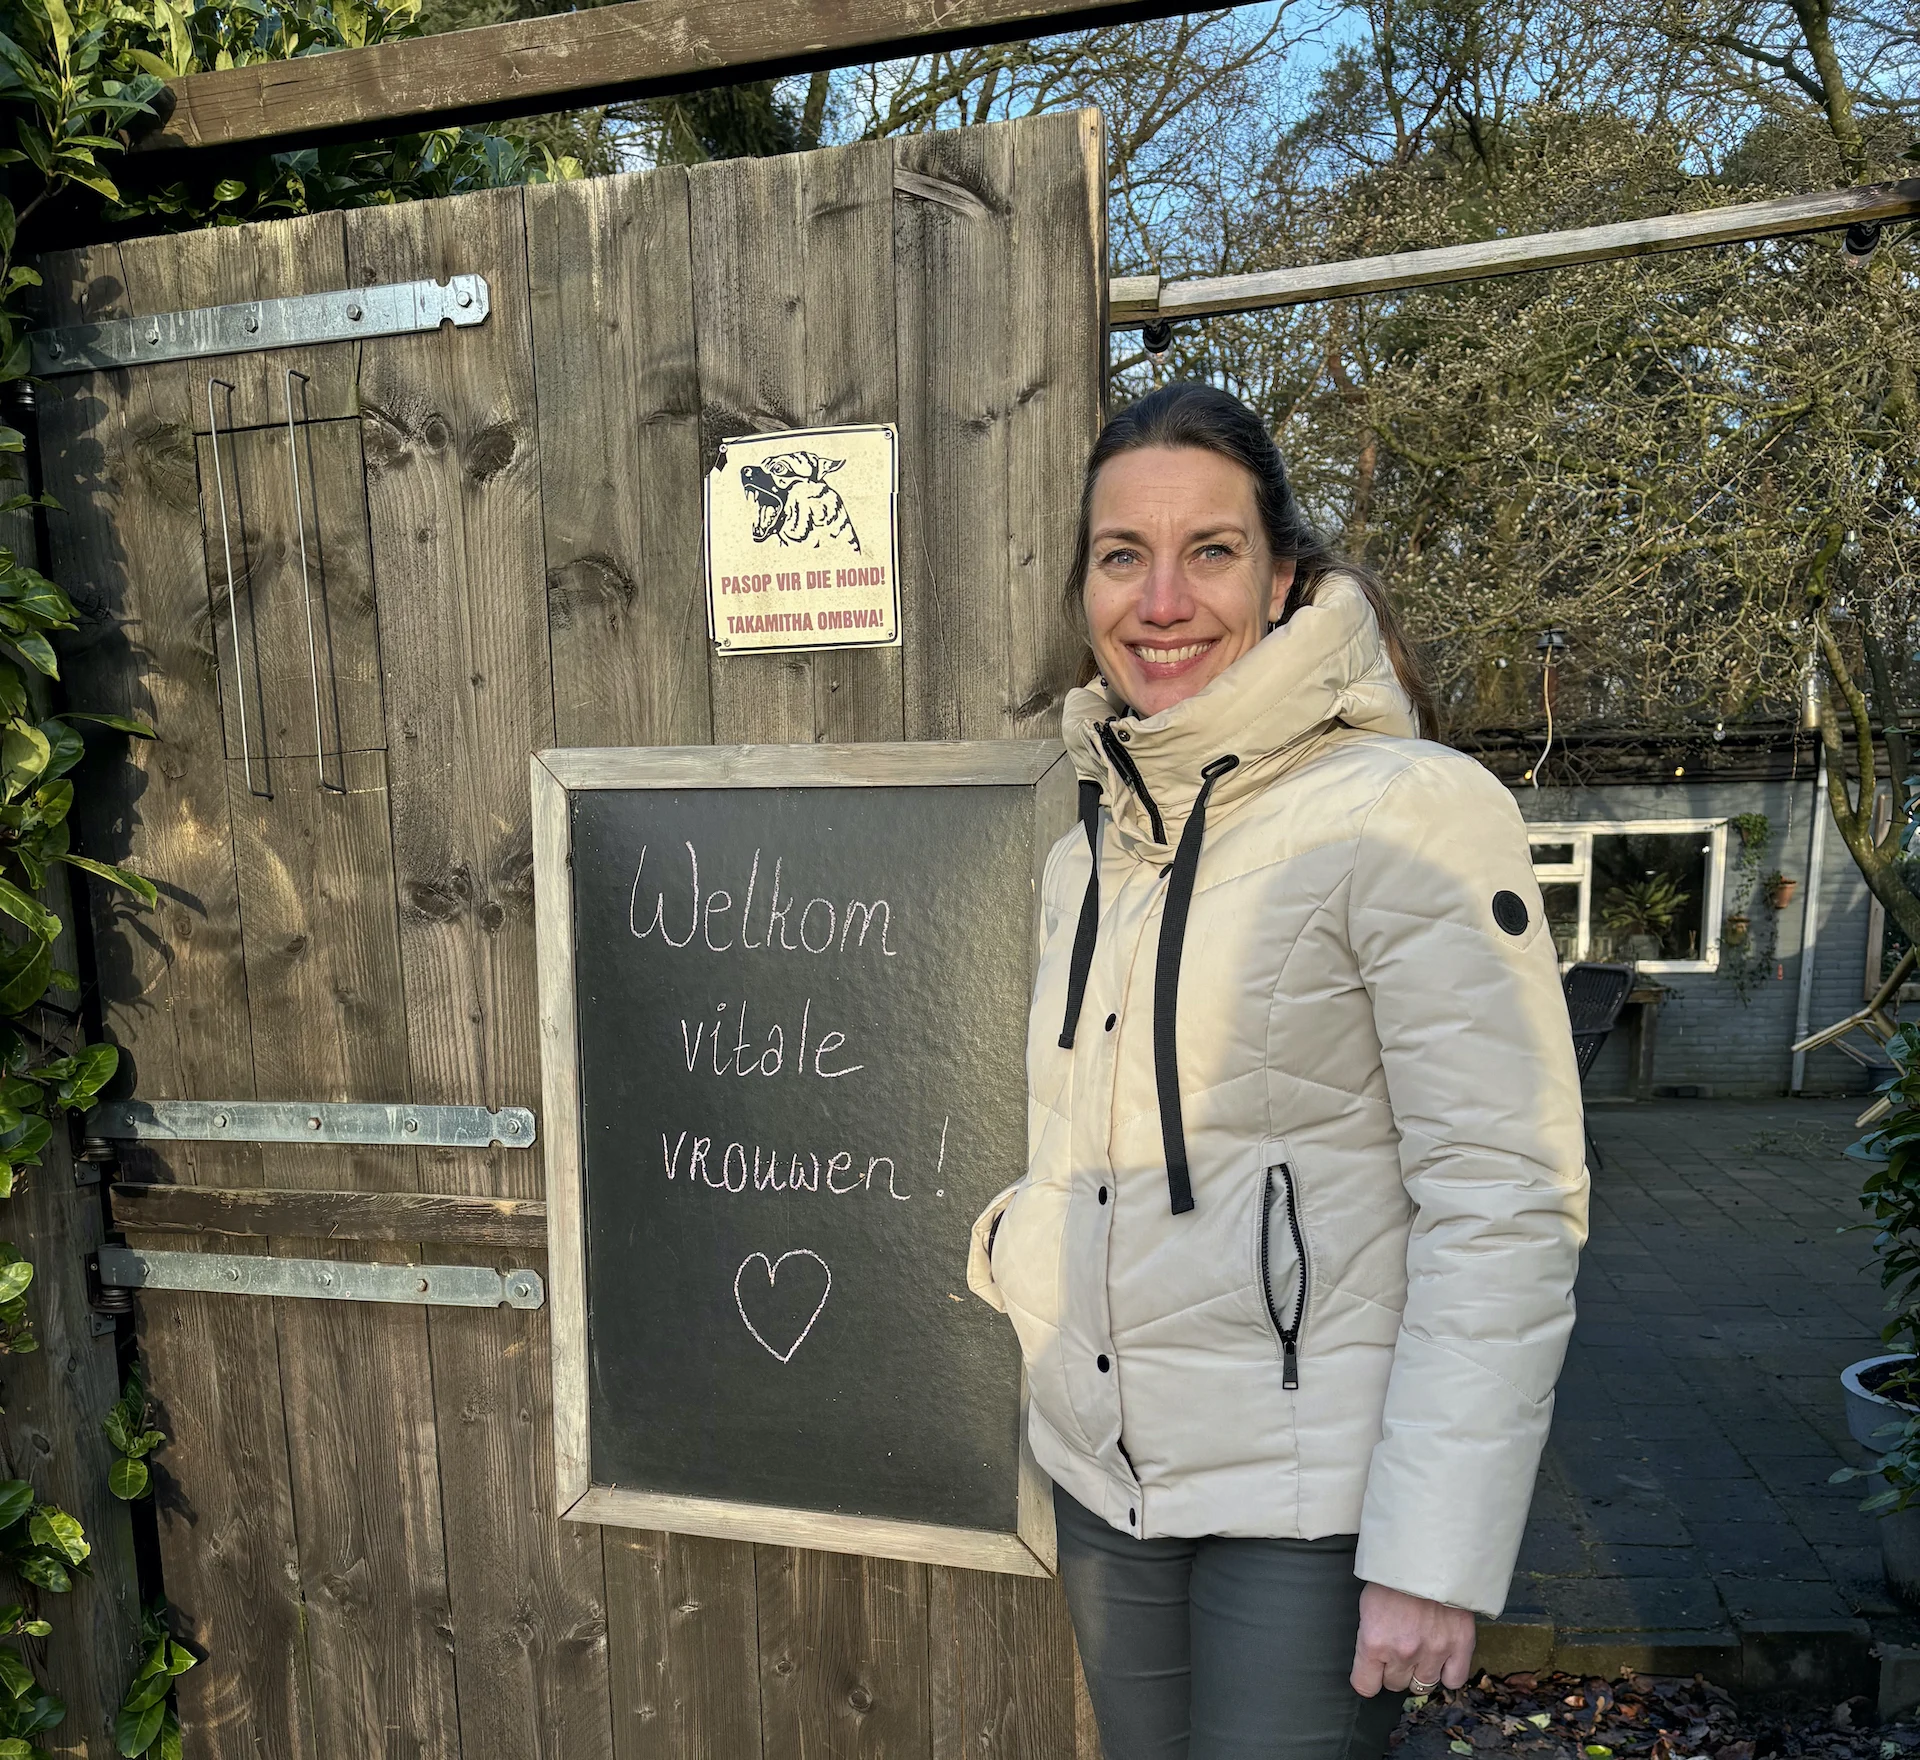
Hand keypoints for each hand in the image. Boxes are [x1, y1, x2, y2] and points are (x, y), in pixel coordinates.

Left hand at [1349, 1582, 1475, 1697]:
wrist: (1426, 1550)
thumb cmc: (1391, 1573)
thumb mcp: (1367, 1604)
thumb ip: (1371, 1637)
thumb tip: (1373, 1661)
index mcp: (1374, 1641)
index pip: (1365, 1685)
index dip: (1367, 1677)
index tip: (1371, 1670)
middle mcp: (1403, 1652)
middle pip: (1395, 1684)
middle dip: (1394, 1669)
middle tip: (1398, 1646)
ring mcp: (1434, 1651)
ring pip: (1422, 1686)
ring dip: (1419, 1671)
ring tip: (1419, 1649)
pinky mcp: (1460, 1645)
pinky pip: (1453, 1680)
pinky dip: (1448, 1672)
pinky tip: (1442, 1658)